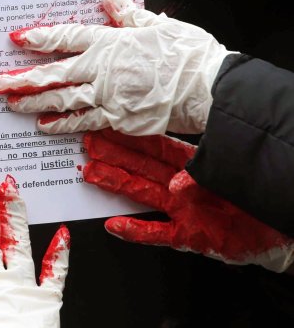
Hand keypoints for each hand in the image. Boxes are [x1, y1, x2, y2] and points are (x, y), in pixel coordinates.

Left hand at [0, 0, 233, 135]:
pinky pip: (82, 121)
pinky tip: (43, 126)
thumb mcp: (157, 24)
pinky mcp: (117, 119)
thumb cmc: (187, 54)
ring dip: (33, 101)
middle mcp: (100, 69)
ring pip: (60, 99)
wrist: (210, 88)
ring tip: (10, 103)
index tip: (16, 38)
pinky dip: (61, 124)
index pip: (65, 38)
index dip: (39, 38)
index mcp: (109, 42)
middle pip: (52, 73)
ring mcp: (106, 96)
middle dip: (20, 78)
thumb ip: (127, 14)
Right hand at [83, 129, 293, 271]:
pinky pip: (158, 234)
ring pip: (142, 194)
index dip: (130, 139)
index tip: (108, 127)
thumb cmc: (257, 199)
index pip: (155, 148)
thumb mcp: (228, 174)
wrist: (281, 233)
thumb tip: (175, 183)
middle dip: (114, 156)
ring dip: (116, 184)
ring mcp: (183, 211)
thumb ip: (200, 178)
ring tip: (91, 174)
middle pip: (141, 168)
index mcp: (193, 167)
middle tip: (88, 145)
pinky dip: (136, 231)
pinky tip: (114, 226)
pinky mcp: (190, 236)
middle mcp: (182, 187)